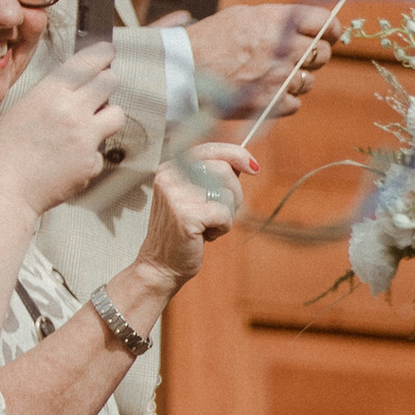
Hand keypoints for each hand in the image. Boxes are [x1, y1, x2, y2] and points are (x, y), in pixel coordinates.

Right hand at [0, 47, 127, 213]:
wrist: (4, 190)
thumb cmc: (5, 151)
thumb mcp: (22, 108)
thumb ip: (52, 93)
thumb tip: (79, 82)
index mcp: (49, 92)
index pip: (89, 61)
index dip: (104, 54)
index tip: (108, 52)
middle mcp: (72, 111)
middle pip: (110, 82)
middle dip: (106, 83)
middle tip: (99, 90)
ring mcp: (85, 138)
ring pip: (116, 114)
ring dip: (106, 116)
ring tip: (85, 125)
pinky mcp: (91, 162)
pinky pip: (102, 149)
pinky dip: (90, 152)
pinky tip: (69, 158)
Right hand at [137, 142, 253, 290]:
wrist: (161, 265)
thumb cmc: (183, 232)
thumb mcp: (194, 197)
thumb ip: (212, 176)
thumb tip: (244, 162)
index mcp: (170, 168)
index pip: (210, 148)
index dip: (236, 154)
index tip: (253, 168)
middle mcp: (169, 177)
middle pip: (223, 169)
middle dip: (234, 193)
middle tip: (222, 213)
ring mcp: (175, 195)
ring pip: (226, 193)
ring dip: (227, 213)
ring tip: (209, 225)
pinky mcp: (186, 215)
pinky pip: (224, 214)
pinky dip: (223, 227)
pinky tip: (206, 236)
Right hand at [192, 3, 337, 118]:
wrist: (184, 69)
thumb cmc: (211, 39)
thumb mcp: (245, 16)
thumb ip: (279, 20)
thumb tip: (309, 25)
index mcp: (279, 21)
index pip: (325, 22)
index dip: (330, 30)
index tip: (328, 35)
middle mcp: (284, 47)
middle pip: (323, 54)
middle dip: (313, 56)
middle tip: (294, 57)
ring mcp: (281, 77)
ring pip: (309, 81)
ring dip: (296, 79)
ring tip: (268, 75)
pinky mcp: (273, 103)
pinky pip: (295, 103)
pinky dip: (284, 100)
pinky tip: (264, 92)